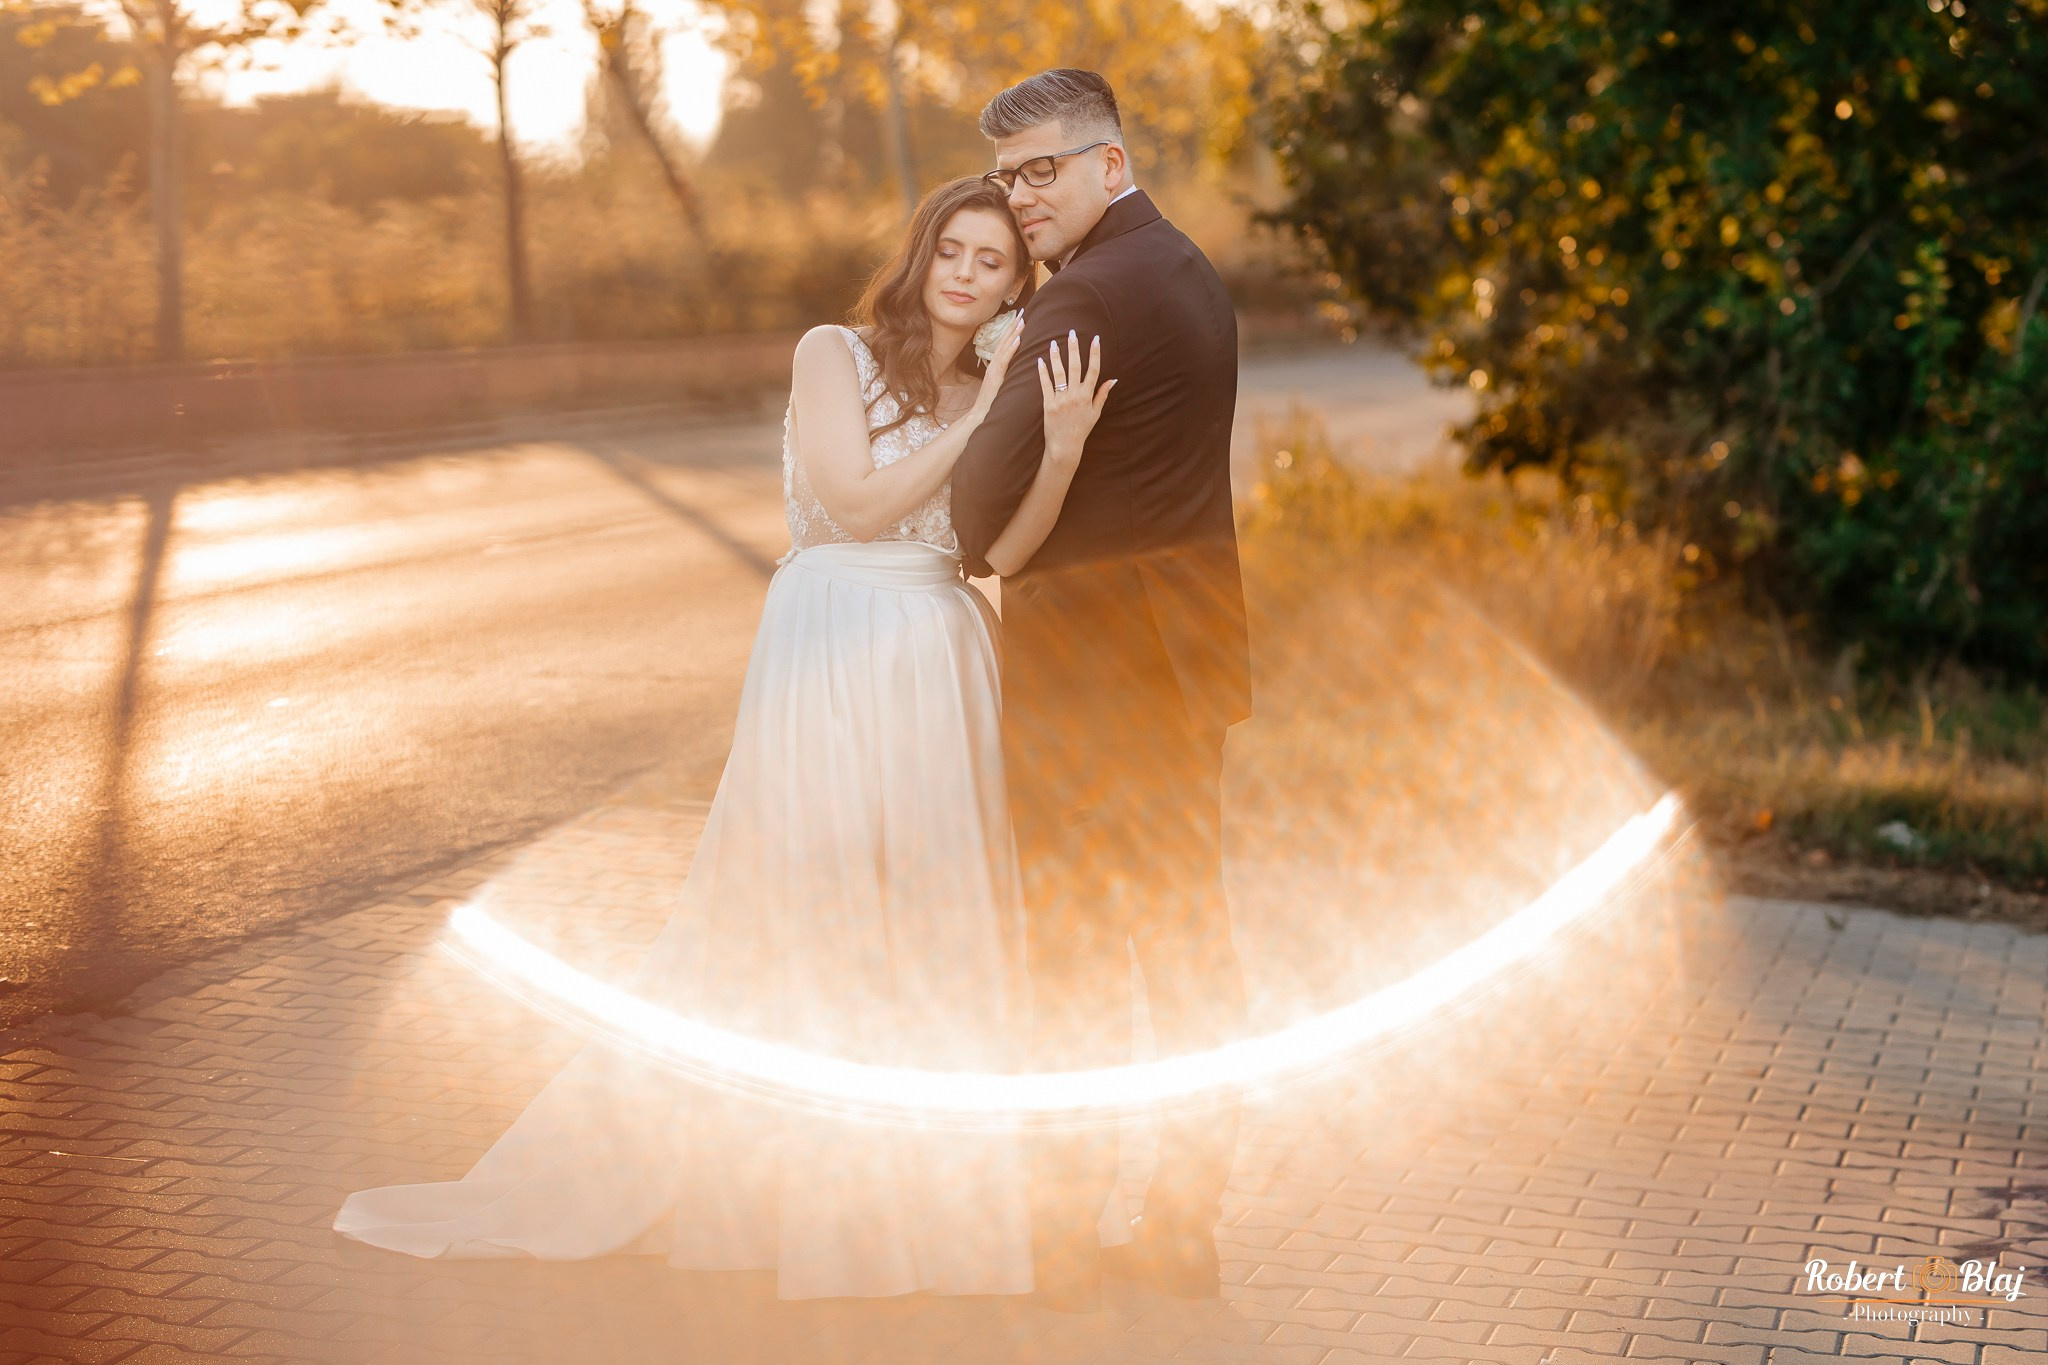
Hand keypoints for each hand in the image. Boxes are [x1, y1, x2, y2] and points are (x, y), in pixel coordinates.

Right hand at [972, 311, 1023, 419]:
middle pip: (1005, 340)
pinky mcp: (996, 377)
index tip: (1021, 317)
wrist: (981, 415)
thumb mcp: (1001, 384)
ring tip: (1022, 320)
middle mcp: (994, 364)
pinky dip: (1011, 349)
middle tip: (1023, 311)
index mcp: (996, 365)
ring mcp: (994, 370)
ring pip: (1005, 347)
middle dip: (1014, 325)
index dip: (1012, 330)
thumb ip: (1007, 374)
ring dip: (1014, 333)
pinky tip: (1018, 340)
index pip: (1006, 343)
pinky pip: (1005, 360)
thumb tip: (1017, 367)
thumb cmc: (993, 402)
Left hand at [1038, 329, 1114, 465]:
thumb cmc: (1081, 430)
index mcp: (1087, 396)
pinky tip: (1040, 360)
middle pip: (1075, 367)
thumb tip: (1113, 379)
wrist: (1065, 446)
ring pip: (1059, 373)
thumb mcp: (1095, 413)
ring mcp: (1061, 399)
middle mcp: (1075, 395)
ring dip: (1056, 357)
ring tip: (1053, 343)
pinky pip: (1045, 385)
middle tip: (1072, 332)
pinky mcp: (1048, 405)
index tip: (1096, 339)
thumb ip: (1102, 394)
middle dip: (1074, 348)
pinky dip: (1043, 372)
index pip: (1093, 370)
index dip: (1095, 353)